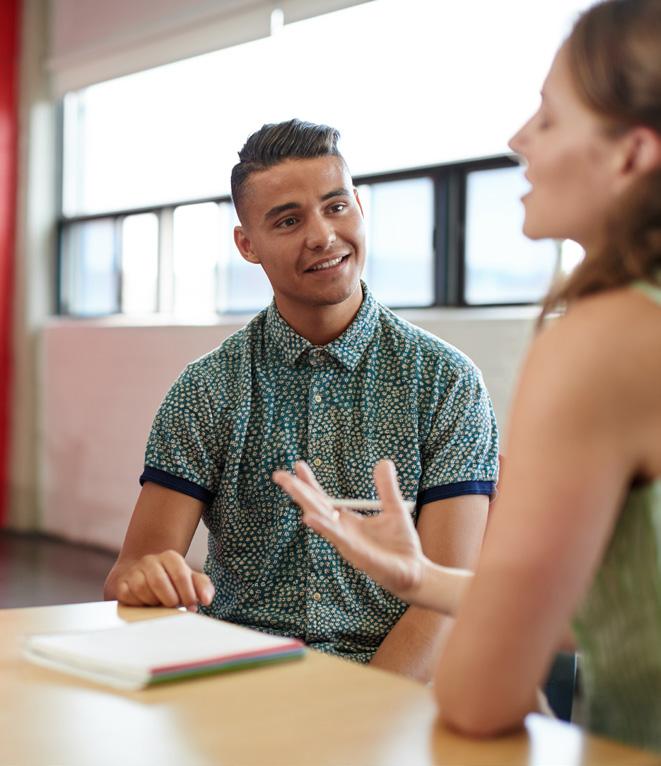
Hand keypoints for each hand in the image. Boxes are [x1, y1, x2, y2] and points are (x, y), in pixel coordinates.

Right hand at [116, 550, 214, 610]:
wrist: (141, 577)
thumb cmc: (171, 582)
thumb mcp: (190, 581)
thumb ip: (202, 587)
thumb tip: (206, 600)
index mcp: (170, 557)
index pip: (180, 574)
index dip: (187, 593)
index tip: (192, 606)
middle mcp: (150, 560)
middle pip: (159, 582)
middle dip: (169, 599)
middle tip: (174, 607)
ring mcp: (134, 571)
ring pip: (141, 589)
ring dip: (153, 602)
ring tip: (159, 604)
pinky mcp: (120, 584)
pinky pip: (127, 596)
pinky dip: (137, 604)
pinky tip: (144, 605)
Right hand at [273, 460, 426, 601]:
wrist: (416, 573)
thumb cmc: (401, 545)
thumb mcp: (394, 509)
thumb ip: (386, 488)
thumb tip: (384, 462)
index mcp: (347, 521)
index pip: (323, 500)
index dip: (310, 483)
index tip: (298, 465)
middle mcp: (342, 532)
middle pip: (315, 508)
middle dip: (297, 491)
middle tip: (278, 475)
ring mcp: (348, 544)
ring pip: (323, 521)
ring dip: (306, 504)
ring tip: (291, 488)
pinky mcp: (360, 556)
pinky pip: (339, 540)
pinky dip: (324, 528)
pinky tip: (309, 519)